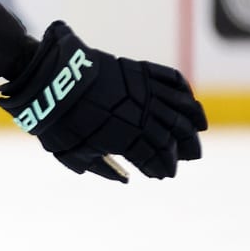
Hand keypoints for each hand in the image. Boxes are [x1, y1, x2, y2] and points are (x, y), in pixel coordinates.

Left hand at [0, 21, 205, 181]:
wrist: (50, 81)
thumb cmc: (57, 123)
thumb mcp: (73, 154)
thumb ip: (101, 168)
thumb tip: (124, 179)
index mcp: (127, 139)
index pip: (156, 157)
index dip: (163, 168)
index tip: (165, 174)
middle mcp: (142, 115)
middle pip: (174, 134)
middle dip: (184, 149)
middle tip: (191, 157)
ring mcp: (144, 91)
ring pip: (180, 108)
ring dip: (192, 122)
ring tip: (198, 131)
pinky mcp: (140, 71)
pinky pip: (171, 80)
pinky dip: (184, 91)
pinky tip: (189, 101)